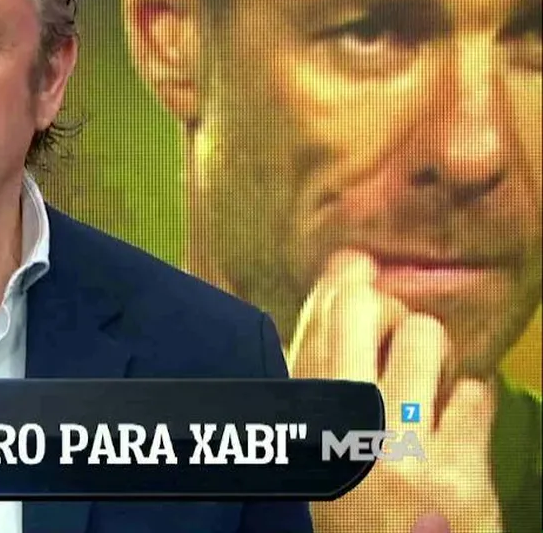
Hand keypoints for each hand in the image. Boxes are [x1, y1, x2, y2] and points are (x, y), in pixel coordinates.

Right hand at [287, 250, 501, 532]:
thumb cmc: (356, 518)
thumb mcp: (318, 453)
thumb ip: (321, 387)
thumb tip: (342, 294)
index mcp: (301, 421)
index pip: (312, 323)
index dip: (339, 283)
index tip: (355, 268)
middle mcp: (341, 428)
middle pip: (360, 310)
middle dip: (385, 310)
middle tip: (396, 342)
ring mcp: (400, 449)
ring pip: (425, 336)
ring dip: (434, 356)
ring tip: (429, 389)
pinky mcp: (457, 474)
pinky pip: (475, 392)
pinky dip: (471, 405)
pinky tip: (455, 431)